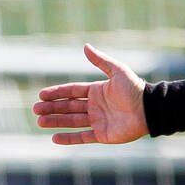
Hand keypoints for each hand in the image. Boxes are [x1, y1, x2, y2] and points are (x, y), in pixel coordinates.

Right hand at [33, 44, 147, 144]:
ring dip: (56, 121)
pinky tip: (54, 137)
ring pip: (72, 121)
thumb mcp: (117, 71)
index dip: (57, 93)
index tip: (42, 95)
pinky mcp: (102, 135)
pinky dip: (68, 138)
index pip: (72, 91)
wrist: (149, 110)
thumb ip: (100, 61)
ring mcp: (98, 121)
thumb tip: (85, 46)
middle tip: (35, 109)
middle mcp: (95, 106)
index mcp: (97, 91)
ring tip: (39, 121)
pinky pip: (82, 137)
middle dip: (52, 108)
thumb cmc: (135, 89)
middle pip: (68, 107)